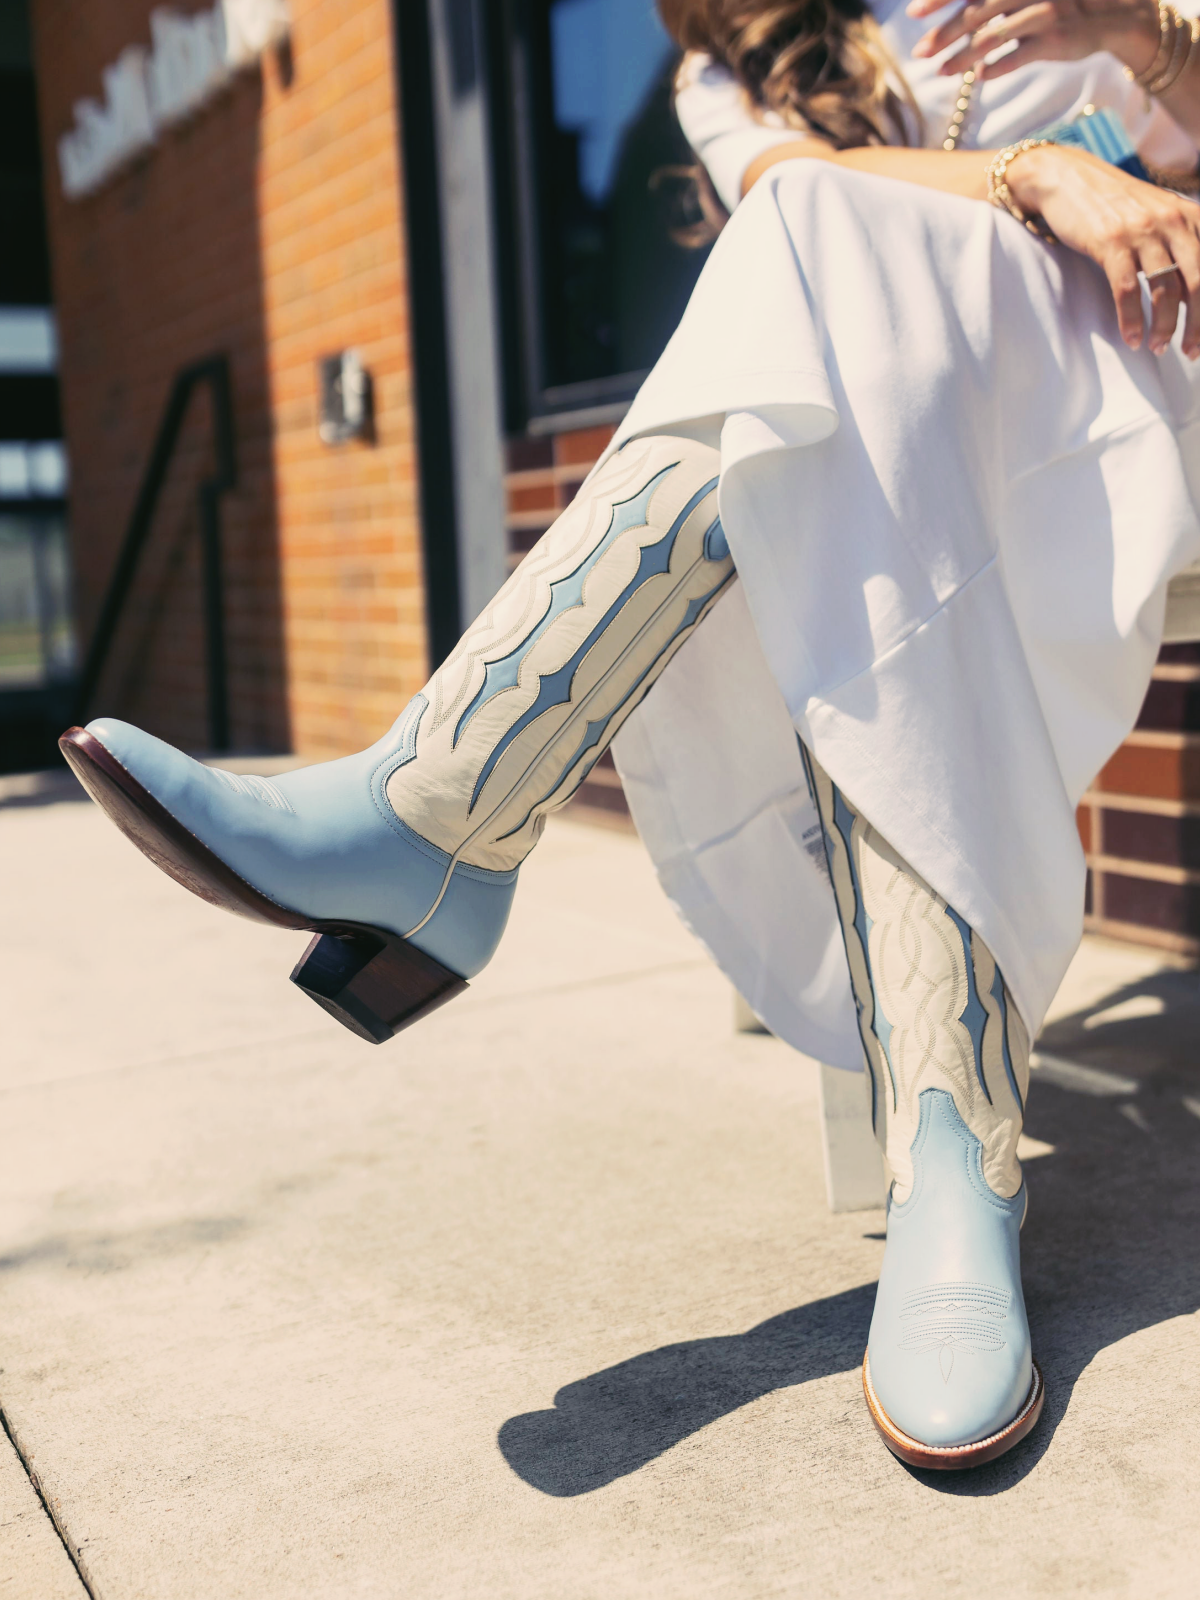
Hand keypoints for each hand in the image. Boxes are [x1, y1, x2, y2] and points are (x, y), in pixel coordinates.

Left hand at [907, 0, 1160, 79]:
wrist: (1112, 12)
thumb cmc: (1058, 2)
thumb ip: (990, 1)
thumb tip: (950, 18)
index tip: (912, 13)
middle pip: (976, 12)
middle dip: (944, 33)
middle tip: (920, 52)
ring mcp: (1043, 13)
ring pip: (992, 37)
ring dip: (962, 57)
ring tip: (941, 71)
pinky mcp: (1055, 39)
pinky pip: (1018, 56)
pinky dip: (995, 67)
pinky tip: (979, 76)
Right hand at [1006, 142, 1199, 353]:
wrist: (1068, 177)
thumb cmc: (1113, 205)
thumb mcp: (1158, 217)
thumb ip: (1180, 248)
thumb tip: (1191, 299)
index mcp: (1190, 216)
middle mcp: (1173, 220)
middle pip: (1199, 283)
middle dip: (1198, 325)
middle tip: (1192, 352)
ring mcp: (1142, 231)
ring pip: (1166, 290)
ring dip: (1165, 327)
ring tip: (1160, 348)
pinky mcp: (1111, 242)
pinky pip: (1127, 290)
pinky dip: (1132, 321)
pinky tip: (1132, 339)